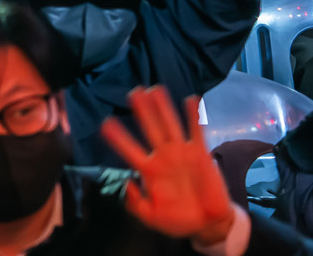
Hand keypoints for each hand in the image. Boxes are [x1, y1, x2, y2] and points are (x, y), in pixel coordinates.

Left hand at [101, 87, 238, 244]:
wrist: (208, 224)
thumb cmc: (178, 220)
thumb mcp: (152, 217)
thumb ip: (136, 204)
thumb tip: (126, 184)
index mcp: (149, 170)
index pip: (130, 149)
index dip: (118, 137)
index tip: (105, 122)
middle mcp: (163, 157)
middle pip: (149, 129)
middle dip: (142, 111)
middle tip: (133, 91)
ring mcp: (182, 154)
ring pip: (170, 125)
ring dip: (163, 108)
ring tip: (155, 89)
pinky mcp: (201, 155)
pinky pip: (197, 132)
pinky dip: (194, 116)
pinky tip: (190, 99)